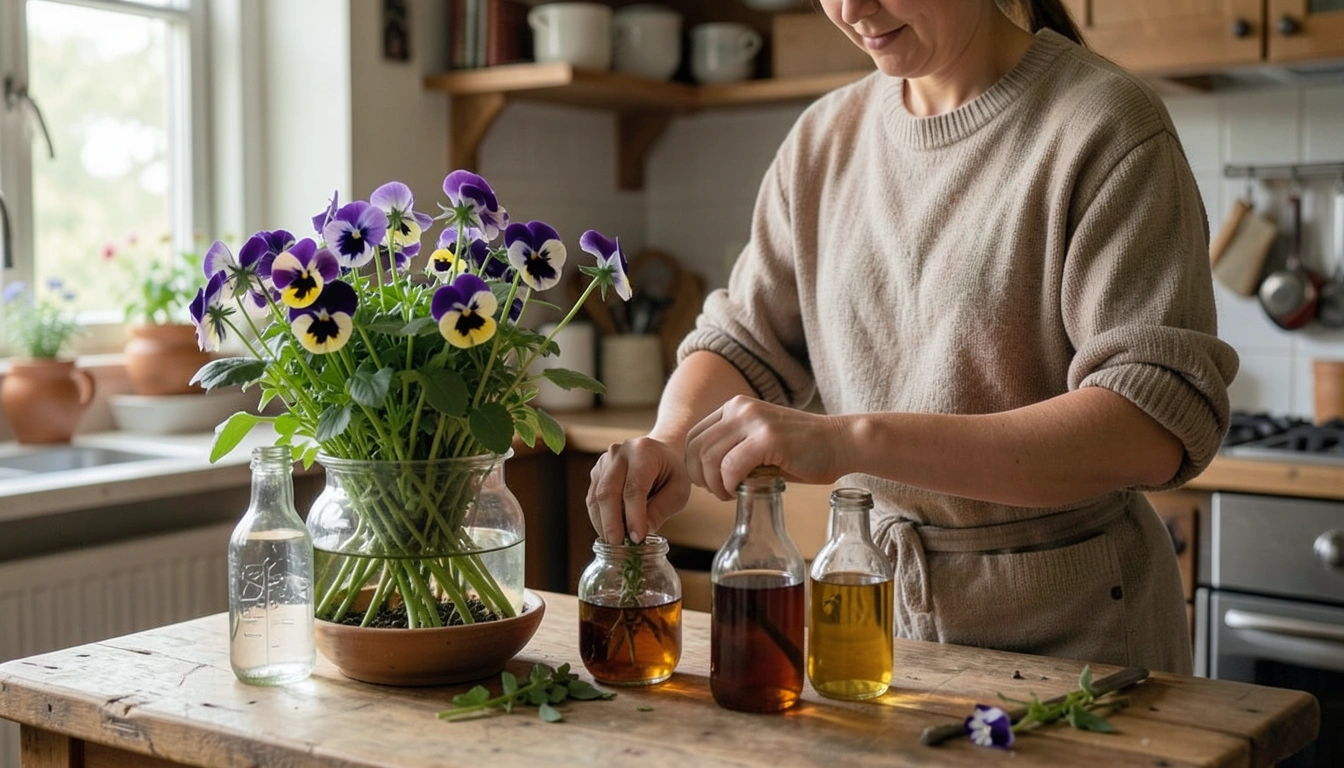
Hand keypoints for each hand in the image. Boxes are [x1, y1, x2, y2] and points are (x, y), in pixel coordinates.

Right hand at [587, 436, 691, 544]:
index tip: (637, 538)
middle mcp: (619, 452)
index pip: (634, 488)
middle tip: (619, 544)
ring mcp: (604, 461)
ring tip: (615, 542)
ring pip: (596, 497)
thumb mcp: (678, 491)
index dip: (634, 516)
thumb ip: (661, 509)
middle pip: (608, 491)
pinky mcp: (596, 472)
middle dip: (612, 522)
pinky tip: (610, 530)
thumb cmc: (671, 473)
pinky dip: (599, 518)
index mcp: (643, 451)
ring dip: (603, 523)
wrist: (658, 455)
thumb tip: (642, 531)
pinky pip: (592, 499)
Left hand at [686, 395, 849, 499]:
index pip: (693, 437)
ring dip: (715, 485)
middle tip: (719, 494)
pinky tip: (741, 492)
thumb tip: (704, 475)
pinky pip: (731, 467)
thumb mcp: (760, 443)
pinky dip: (730, 485)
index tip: (710, 485)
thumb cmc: (803, 451)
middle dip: (701, 479)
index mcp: (735, 407)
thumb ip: (733, 450)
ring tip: (731, 495)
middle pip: (695, 449)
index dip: (694, 467)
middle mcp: (740, 408)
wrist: (842, 442)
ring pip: (709, 459)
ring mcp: (754, 421)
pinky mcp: (768, 438)